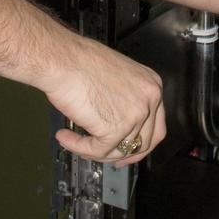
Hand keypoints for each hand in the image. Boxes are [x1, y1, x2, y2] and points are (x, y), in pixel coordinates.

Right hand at [44, 34, 165, 165]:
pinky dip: (78, 147)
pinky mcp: (115, 129)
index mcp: (151, 85)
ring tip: (74, 139)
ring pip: (118, 150)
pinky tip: (66, 137)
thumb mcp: (117, 76)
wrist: (62, 59)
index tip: (128, 152)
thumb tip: (121, 124)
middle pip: (144, 143)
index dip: (140, 144)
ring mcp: (135, 115)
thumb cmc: (80, 61)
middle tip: (109, 159)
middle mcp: (149, 99)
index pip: (156, 126)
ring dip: (94, 149)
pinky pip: (97, 151)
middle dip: (124, 155)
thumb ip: (126, 100)